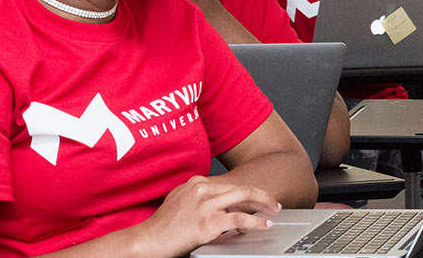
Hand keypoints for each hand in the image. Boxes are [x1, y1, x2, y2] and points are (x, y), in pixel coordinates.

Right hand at [133, 176, 281, 256]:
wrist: (149, 240)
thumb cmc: (163, 225)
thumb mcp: (181, 200)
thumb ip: (199, 197)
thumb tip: (218, 202)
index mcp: (197, 183)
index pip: (231, 184)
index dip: (249, 193)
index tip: (258, 199)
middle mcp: (203, 189)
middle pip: (242, 187)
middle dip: (262, 195)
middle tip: (273, 204)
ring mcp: (206, 205)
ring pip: (245, 196)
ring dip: (264, 203)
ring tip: (274, 211)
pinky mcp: (208, 221)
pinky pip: (239, 218)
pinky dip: (256, 221)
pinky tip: (264, 224)